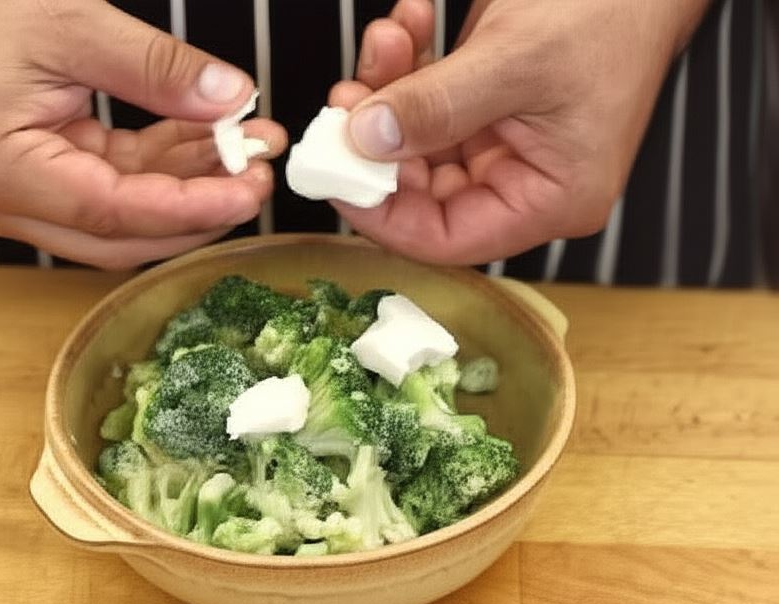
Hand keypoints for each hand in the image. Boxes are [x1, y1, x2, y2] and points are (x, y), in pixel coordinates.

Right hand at [0, 0, 285, 268]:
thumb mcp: (73, 24)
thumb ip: (158, 69)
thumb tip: (232, 100)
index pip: (110, 210)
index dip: (189, 206)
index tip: (249, 188)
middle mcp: (0, 203)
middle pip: (121, 234)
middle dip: (198, 207)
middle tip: (259, 175)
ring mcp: (17, 202)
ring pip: (123, 219)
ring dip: (188, 189)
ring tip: (248, 151)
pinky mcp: (37, 189)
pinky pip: (113, 192)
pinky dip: (162, 172)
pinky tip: (210, 145)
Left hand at [330, 0, 709, 264]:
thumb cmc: (612, 13)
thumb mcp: (516, 61)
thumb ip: (437, 106)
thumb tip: (365, 141)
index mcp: (550, 199)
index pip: (445, 237)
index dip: (382, 212)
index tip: (335, 172)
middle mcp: (523, 181)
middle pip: (420, 187)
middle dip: (376, 138)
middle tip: (346, 97)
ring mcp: (501, 143)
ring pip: (414, 140)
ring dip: (387, 89)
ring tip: (386, 37)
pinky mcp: (484, 107)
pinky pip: (426, 102)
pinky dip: (407, 65)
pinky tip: (408, 23)